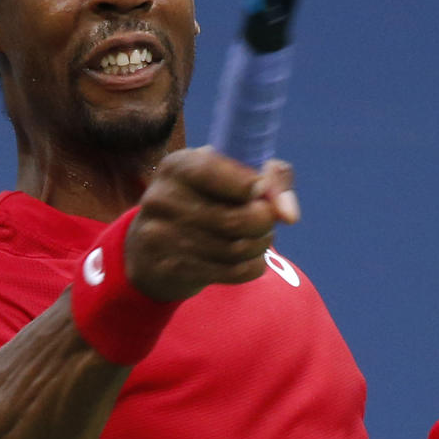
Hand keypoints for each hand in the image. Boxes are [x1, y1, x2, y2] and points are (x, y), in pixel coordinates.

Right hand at [124, 147, 299, 301]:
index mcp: (178, 166)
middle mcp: (164, 198)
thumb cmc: (203, 202)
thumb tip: (289, 214)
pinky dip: (253, 266)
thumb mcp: (226, 177)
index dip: (255, 185)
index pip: (220, 172)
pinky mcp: (171, 268)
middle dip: (266, 222)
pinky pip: (233, 272)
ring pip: (238, 248)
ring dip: (261, 245)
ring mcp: (164, 236)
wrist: (149, 251)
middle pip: (239, 218)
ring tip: (259, 239)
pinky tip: (249, 259)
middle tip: (267, 221)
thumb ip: (270, 179)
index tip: (261, 191)